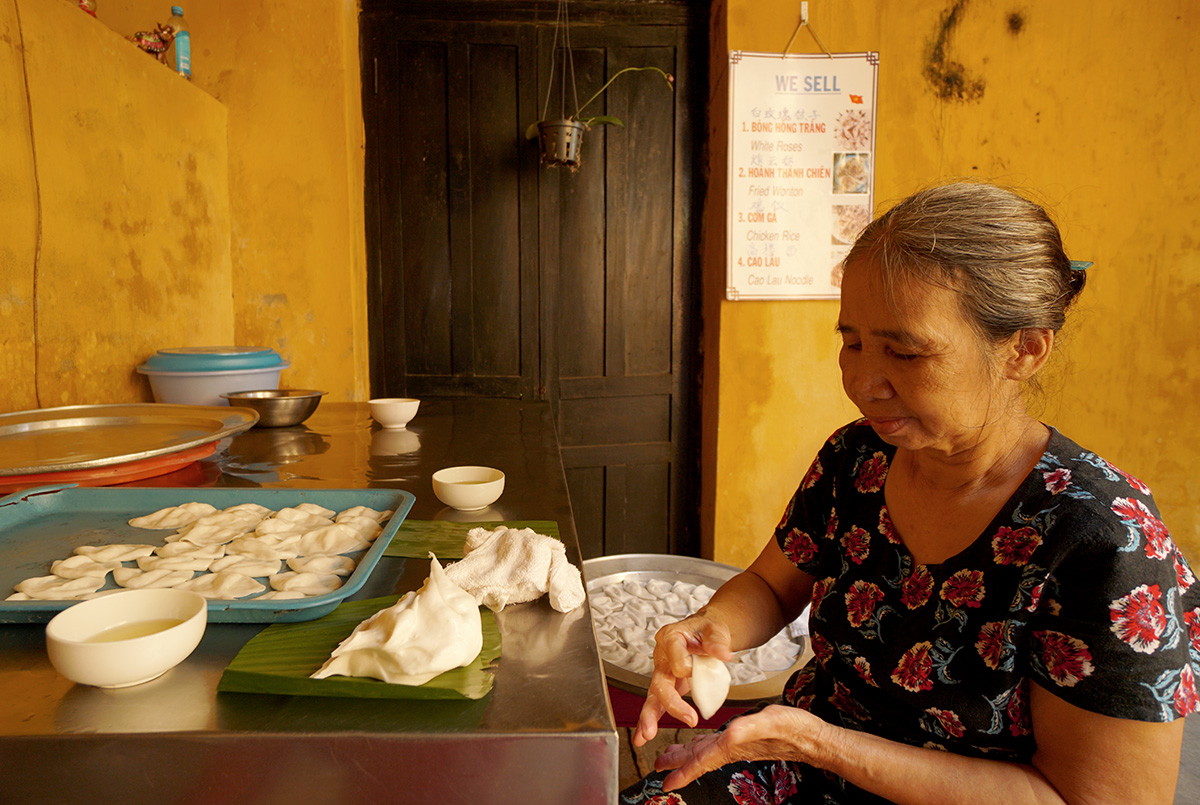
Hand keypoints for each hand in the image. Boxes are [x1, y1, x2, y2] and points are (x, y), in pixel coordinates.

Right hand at [631, 615, 734, 747]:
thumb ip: (718, 641)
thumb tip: (724, 653)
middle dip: (672, 703)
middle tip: (689, 718)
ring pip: (653, 696)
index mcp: (671, 638)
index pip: (677, 661)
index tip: (700, 669)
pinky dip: (650, 720)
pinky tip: (643, 735)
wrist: (704, 632)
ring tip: (647, 734)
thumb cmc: (706, 630)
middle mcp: (662, 655)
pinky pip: (656, 703)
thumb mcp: (715, 629)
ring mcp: (662, 671)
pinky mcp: (665, 684)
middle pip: (661, 683)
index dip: (690, 669)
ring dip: (650, 717)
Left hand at [654, 704, 830, 791]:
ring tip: (670, 757)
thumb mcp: (770, 722)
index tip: (666, 783)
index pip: (701, 762)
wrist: (811, 736)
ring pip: (705, 753)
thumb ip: (750, 727)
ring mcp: (737, 744)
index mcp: (733, 745)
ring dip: (686, 756)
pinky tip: (699, 743)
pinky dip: (702, 746)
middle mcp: (732, 748)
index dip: (682, 772)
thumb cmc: (793, 729)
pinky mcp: (743, 738)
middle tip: (657, 768)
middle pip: (698, 759)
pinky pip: (716, 745)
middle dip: (677, 765)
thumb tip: (730, 732)